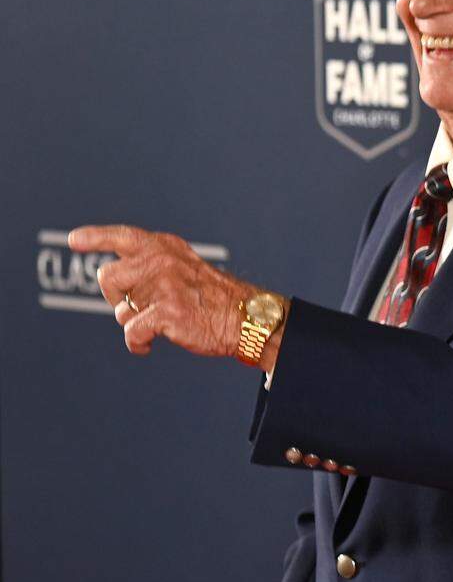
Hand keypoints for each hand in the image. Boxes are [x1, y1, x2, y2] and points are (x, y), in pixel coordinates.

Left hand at [67, 224, 281, 365]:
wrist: (248, 318)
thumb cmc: (217, 300)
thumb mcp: (186, 269)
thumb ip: (153, 268)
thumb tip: (116, 294)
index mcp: (166, 247)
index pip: (123, 236)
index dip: (95, 237)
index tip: (75, 240)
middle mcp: (162, 261)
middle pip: (109, 276)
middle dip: (113, 297)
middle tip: (131, 307)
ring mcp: (165, 285)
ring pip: (120, 308)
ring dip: (131, 321)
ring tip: (150, 325)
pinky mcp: (167, 312)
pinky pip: (132, 332)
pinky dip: (137, 343)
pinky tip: (148, 345)